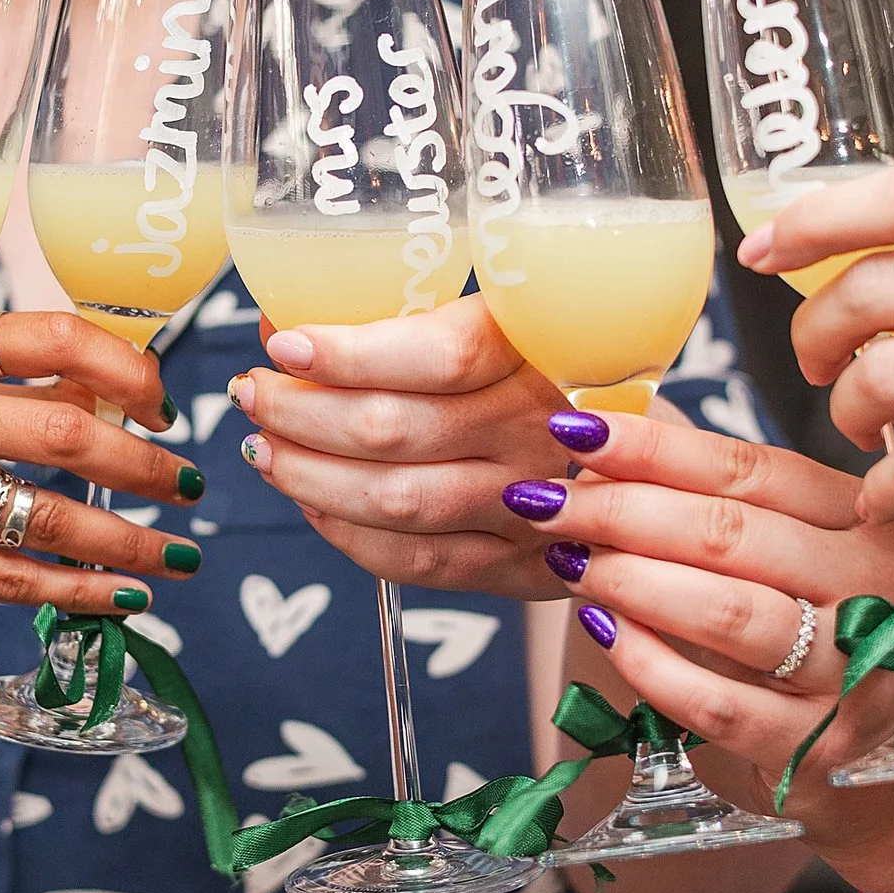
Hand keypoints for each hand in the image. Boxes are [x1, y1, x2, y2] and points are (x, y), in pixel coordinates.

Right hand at [0, 311, 205, 616]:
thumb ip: (29, 382)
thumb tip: (140, 397)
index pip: (58, 338)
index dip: (130, 370)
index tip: (164, 407)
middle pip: (67, 434)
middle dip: (148, 468)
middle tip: (190, 485)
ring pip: (48, 519)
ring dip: (131, 541)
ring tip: (180, 554)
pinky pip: (12, 579)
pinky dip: (81, 591)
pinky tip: (129, 596)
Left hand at [230, 297, 573, 598]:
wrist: (642, 464)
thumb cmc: (544, 376)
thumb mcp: (498, 327)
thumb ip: (400, 324)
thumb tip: (281, 324)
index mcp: (539, 350)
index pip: (437, 355)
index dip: (348, 353)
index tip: (283, 342)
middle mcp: (541, 431)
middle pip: (395, 431)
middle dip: (299, 413)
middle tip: (252, 392)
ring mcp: (535, 508)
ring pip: (395, 502)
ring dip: (307, 476)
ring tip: (264, 446)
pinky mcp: (519, 569)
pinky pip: (414, 560)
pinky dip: (344, 533)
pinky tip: (312, 503)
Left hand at [512, 407, 893, 879]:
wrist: (860, 757)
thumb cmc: (798, 627)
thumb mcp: (774, 549)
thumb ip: (704, 494)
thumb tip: (600, 440)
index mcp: (859, 518)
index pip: (748, 468)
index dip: (653, 447)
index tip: (573, 429)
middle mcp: (869, 588)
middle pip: (730, 534)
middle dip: (621, 511)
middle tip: (545, 503)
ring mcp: (852, 672)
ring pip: (726, 613)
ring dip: (630, 582)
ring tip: (569, 563)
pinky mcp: (815, 746)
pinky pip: (716, 703)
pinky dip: (648, 664)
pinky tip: (603, 632)